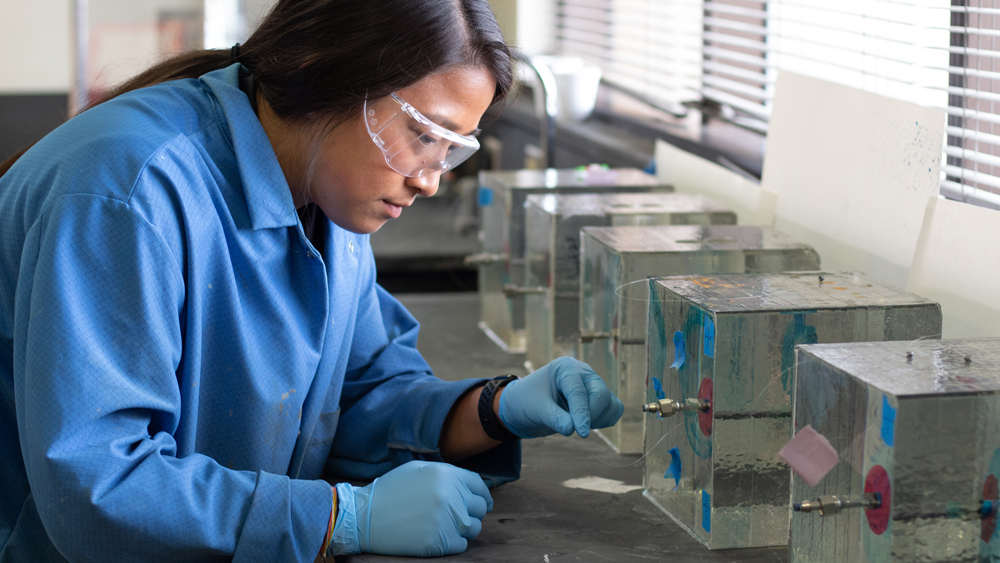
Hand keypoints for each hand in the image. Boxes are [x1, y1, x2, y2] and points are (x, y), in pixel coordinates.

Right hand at [355, 461, 491, 556]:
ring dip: (464, 528)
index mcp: (446, 475)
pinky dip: (453, 542)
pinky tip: (437, 536)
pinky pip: (462, 545)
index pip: (479, 486)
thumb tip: (470, 485)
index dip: (483, 495)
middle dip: (471, 511)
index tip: (482, 502)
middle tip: (458, 515)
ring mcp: (446, 520)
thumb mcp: (418, 470)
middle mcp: (450, 496)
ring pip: (474, 527)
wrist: (365, 517)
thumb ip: (446, 473)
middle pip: (479, 508)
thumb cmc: (391, 491)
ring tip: (446, 525)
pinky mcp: (440, 542)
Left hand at [498, 356, 623, 438]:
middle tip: (576, 430)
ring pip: (611, 403)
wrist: (522, 406)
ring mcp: (592, 385)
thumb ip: (555, 419)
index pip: (579, 391)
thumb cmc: (526, 402)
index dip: (582, 413)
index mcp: (566, 368)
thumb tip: (572, 429)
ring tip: (577, 424)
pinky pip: (614, 409)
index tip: (582, 433)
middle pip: (601, 394)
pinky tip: (587, 424)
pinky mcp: (597, 398)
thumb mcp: (537, 409)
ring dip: (599, 419)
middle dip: (591, 415)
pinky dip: (605, 420)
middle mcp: (583, 373)